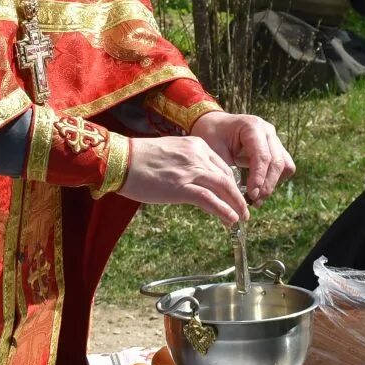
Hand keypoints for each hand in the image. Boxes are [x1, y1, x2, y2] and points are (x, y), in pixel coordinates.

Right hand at [119, 135, 248, 227]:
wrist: (120, 160)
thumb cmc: (138, 159)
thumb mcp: (169, 153)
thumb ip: (185, 163)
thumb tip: (192, 181)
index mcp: (195, 145)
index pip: (221, 165)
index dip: (231, 182)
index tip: (233, 194)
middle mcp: (197, 155)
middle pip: (227, 177)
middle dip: (238, 195)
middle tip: (243, 209)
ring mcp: (190, 171)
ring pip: (223, 188)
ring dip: (236, 205)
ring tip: (241, 218)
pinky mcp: (181, 187)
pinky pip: (210, 200)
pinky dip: (224, 210)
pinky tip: (230, 219)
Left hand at [190, 110, 295, 201]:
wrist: (214, 126)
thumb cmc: (211, 136)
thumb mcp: (213, 151)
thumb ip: (226, 171)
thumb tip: (236, 197)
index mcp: (252, 127)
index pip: (263, 156)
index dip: (259, 178)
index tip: (252, 195)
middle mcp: (267, 131)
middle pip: (278, 162)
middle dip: (267, 185)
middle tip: (254, 202)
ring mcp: (274, 140)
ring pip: (285, 166)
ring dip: (272, 184)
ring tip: (256, 199)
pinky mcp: (276, 149)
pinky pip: (283, 168)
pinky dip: (273, 181)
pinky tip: (258, 190)